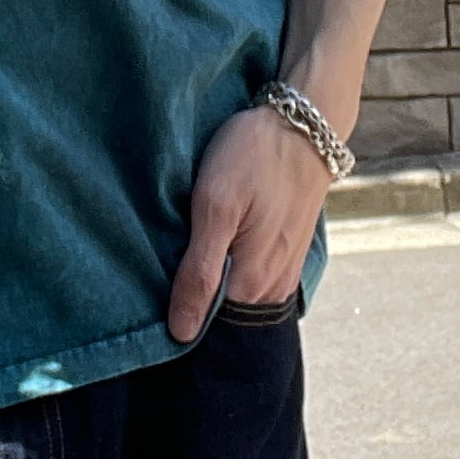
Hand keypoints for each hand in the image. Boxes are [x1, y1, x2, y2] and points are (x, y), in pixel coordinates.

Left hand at [166, 103, 331, 340]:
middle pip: (222, 316)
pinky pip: (251, 280)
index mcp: (252, 285)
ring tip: (187, 254)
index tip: (155, 292)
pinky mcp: (287, 255)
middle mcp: (272, 290)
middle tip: (167, 266)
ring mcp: (283, 273)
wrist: (304, 126)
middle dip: (193, 300)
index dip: (176, 314)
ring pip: (236, 297)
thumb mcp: (215, 206)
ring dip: (211, 282)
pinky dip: (230, 269)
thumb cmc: (254, 157)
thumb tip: (182, 332)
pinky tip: (214, 245)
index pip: (204, 328)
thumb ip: (199, 272)